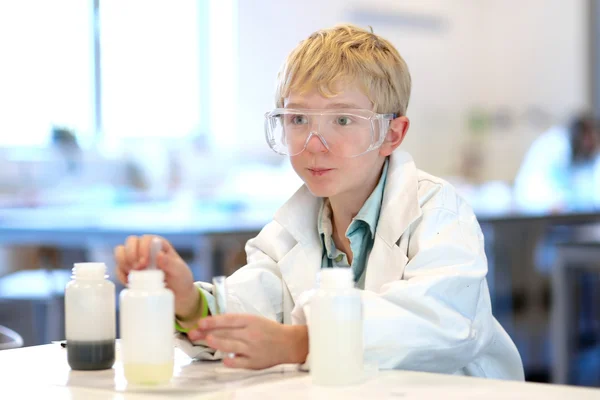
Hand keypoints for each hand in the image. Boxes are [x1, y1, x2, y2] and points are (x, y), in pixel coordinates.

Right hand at [114, 235, 199, 319]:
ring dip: (123, 262)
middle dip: (130, 255)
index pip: (146, 239)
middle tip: (138, 269)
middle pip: (130, 242)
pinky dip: (120, 274)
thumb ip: (171, 263)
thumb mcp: (180, 272)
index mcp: (159, 245)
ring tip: (133, 274)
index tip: (145, 263)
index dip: (142, 249)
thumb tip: (159, 255)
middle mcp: (146, 249)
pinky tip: (129, 282)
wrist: (178, 296)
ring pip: (121, 252)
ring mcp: (136, 259)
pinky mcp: (130, 271)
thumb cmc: (181, 280)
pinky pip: (118, 268)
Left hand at [188, 314, 307, 369]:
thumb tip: (211, 326)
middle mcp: (251, 333)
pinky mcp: (255, 362)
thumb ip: (235, 323)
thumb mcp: (253, 320)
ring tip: (207, 341)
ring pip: (232, 345)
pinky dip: (232, 360)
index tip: (200, 322)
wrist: (288, 343)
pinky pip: (241, 362)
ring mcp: (253, 348)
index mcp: (250, 320)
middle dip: (208, 333)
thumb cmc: (267, 330)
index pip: (229, 320)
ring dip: (219, 343)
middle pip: (227, 332)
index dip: (214, 321)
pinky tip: (224, 359)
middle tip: (193, 334)